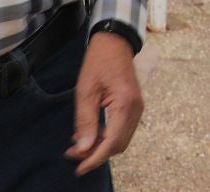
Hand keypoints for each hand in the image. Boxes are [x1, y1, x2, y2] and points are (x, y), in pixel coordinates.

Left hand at [66, 30, 144, 175]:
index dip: (95, 158)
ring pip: (120, 139)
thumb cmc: (99, 62)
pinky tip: (89, 132)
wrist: (115, 42)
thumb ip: (85, 121)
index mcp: (125, 104)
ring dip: (100, 146)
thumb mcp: (86, 91)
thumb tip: (84, 149)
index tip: (78, 168)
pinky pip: (121, 130)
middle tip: (72, 153)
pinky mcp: (133, 107)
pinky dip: (105, 136)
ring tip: (77, 143)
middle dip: (96, 154)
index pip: (112, 142)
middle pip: (118, 145)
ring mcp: (137, 109)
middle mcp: (136, 110)